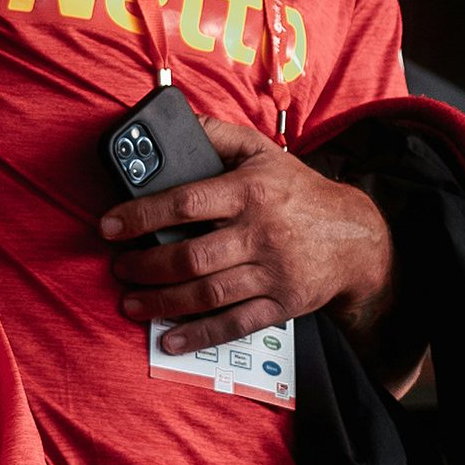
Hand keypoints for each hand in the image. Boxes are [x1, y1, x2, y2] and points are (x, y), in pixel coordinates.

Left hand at [103, 118, 394, 351]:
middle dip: (146, 266)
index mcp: (251, 191)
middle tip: (119, 268)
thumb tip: (178, 124)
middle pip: (192, 256)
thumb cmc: (299, 192)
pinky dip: (200, 335)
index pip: (186, 203)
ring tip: (132, 303)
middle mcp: (261, 232)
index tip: (108, 226)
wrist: (356, 237)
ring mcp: (273, 272)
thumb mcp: (264, 153)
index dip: (142, 215)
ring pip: (209, 293)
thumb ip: (220, 136)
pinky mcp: (282, 304)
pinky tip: (170, 340)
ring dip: (162, 302)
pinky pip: (236, 324)